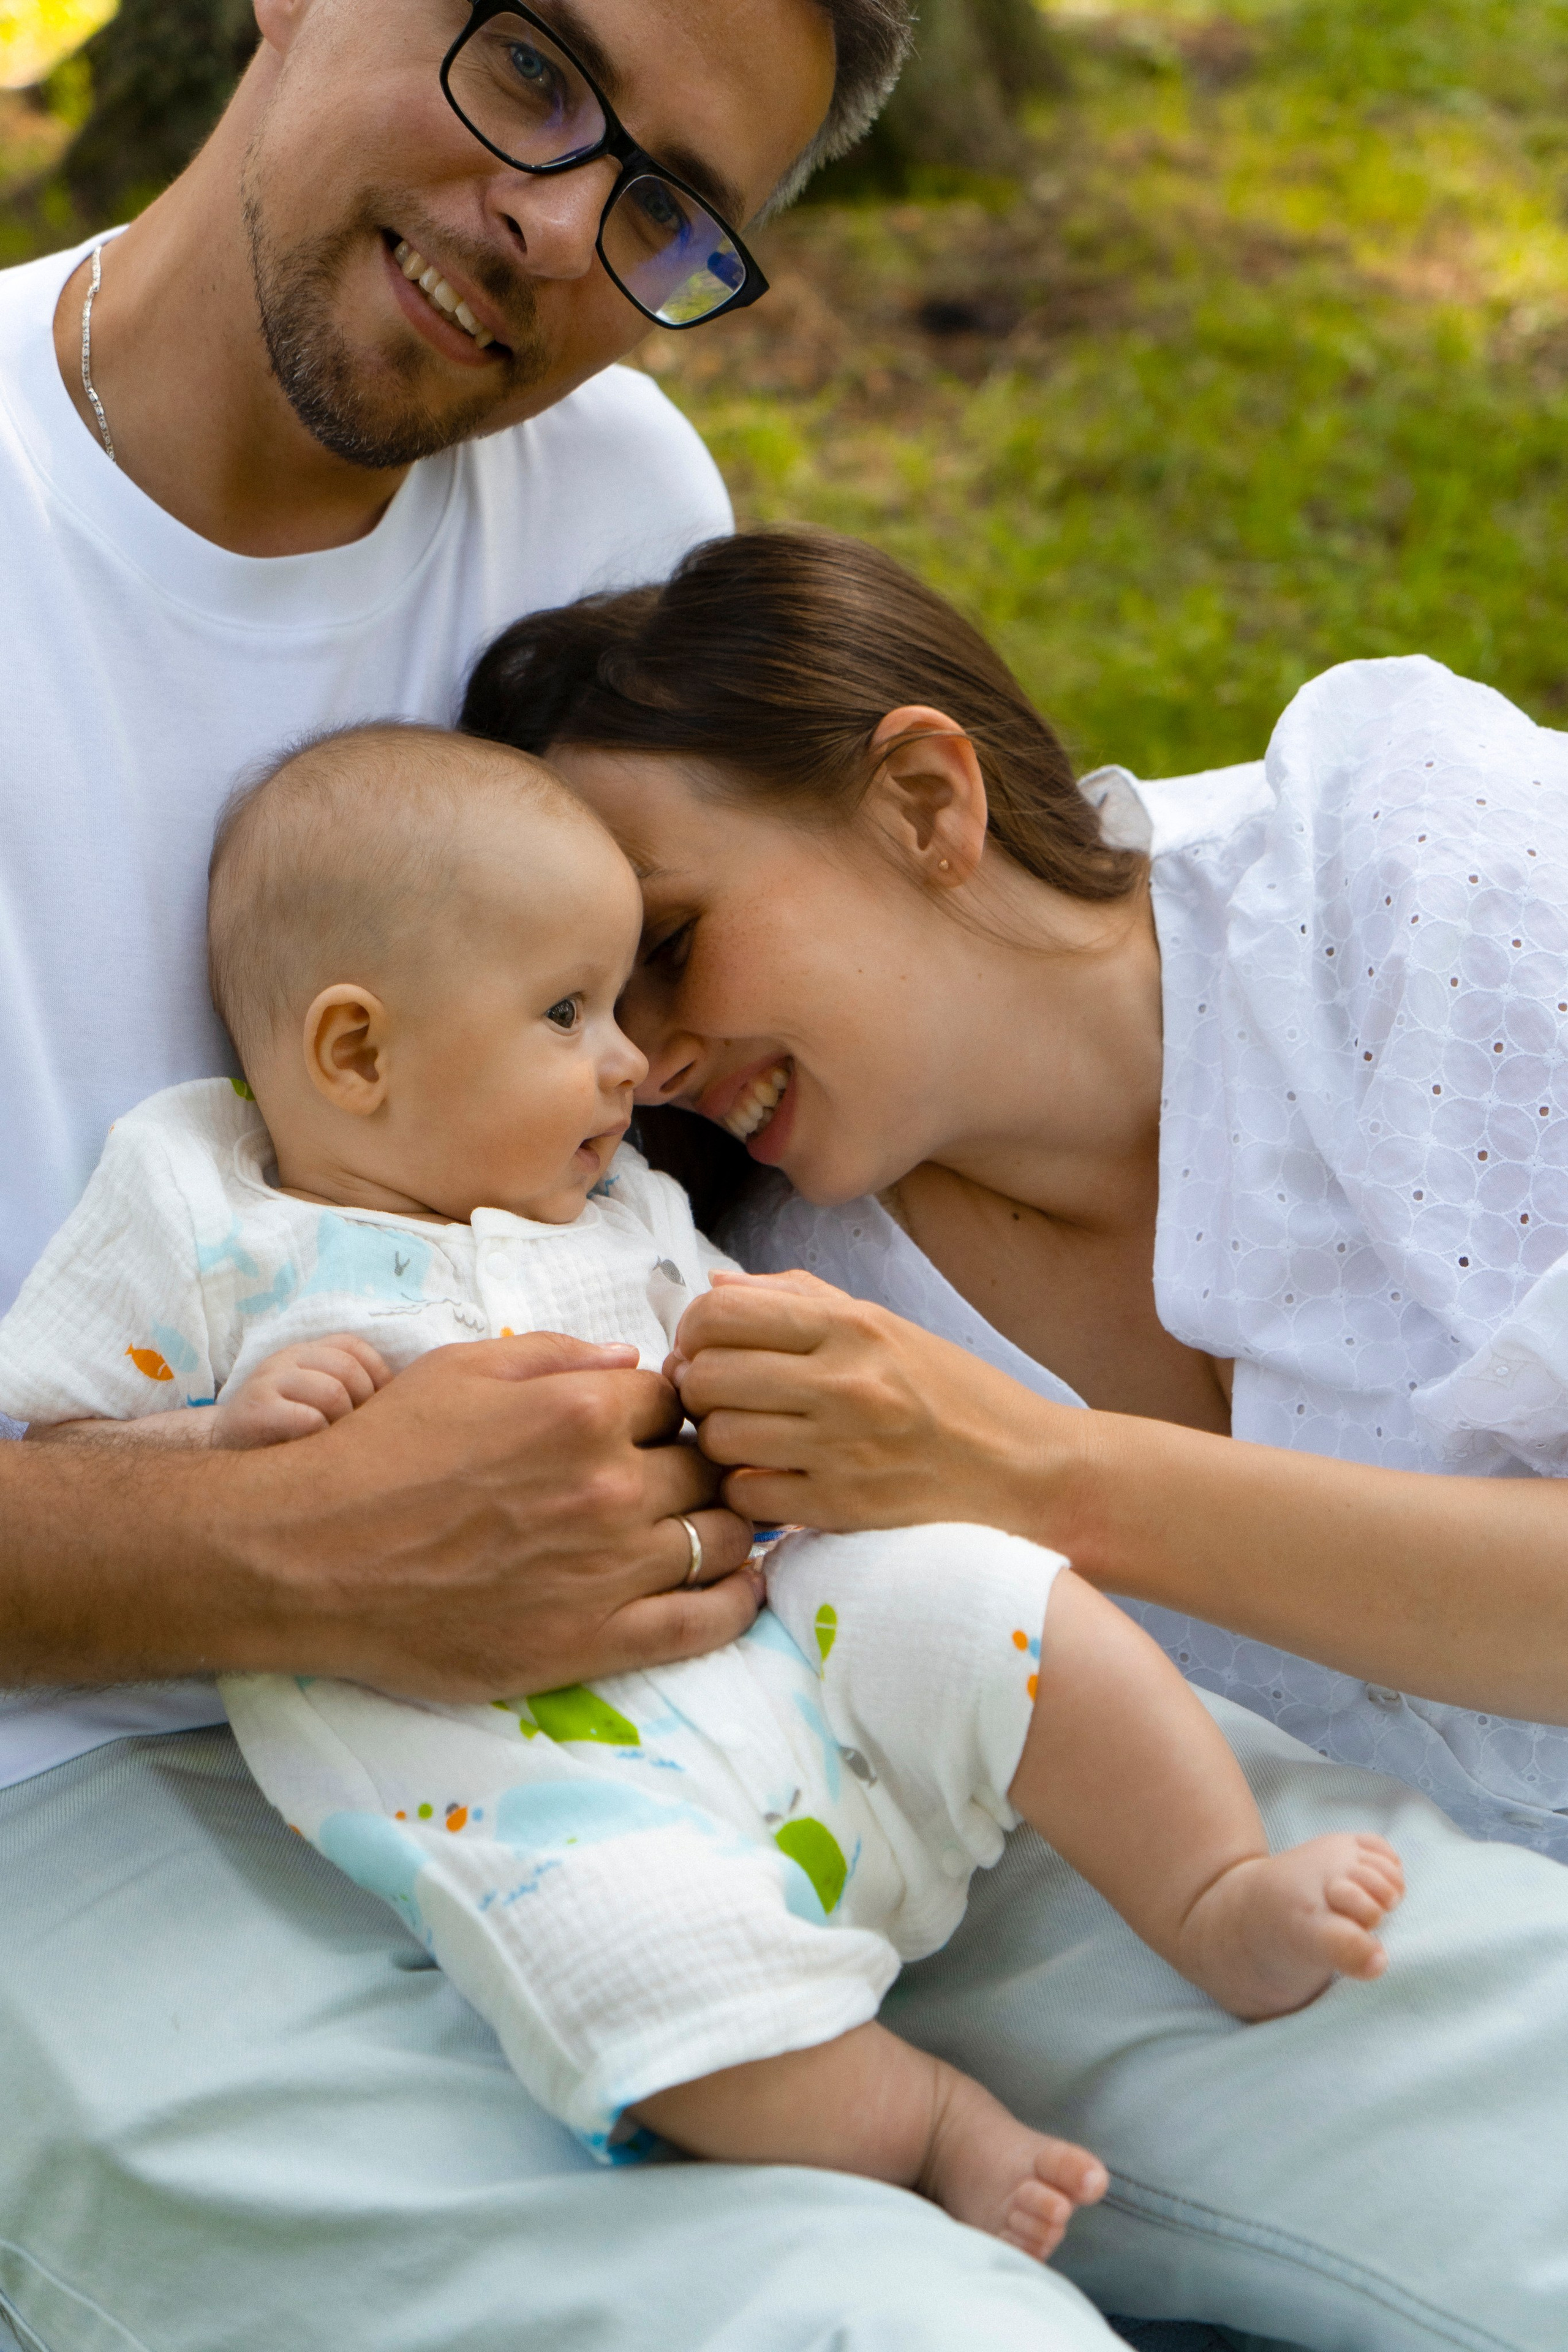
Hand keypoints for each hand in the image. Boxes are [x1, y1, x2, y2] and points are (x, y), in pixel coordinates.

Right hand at [211, 1335, 392, 1448]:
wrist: (223, 1448)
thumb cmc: (283, 1429)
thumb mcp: (315, 1399)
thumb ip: (348, 1391)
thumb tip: (407, 1399)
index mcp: (306, 1351)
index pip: (354, 1346)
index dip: (378, 1374)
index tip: (383, 1407)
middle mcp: (287, 1357)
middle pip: (348, 1370)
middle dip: (364, 1403)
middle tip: (361, 1432)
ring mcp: (269, 1380)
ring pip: (333, 1392)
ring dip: (345, 1422)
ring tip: (338, 1442)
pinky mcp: (255, 1409)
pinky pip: (307, 1417)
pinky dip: (322, 1435)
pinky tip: (316, 1448)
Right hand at [221, 1332, 756, 1698]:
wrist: (309, 1558)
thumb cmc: (379, 1456)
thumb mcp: (462, 1369)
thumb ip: (557, 1356)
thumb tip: (633, 1360)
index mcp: (582, 1410)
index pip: (674, 1400)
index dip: (665, 1411)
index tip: (649, 1426)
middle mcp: (608, 1486)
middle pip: (705, 1468)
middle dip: (698, 1466)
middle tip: (678, 1477)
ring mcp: (607, 1569)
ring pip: (718, 1539)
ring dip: (723, 1526)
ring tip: (712, 1525)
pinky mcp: (593, 1642)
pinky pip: (703, 1623)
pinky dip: (738, 1602)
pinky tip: (743, 1587)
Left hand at [671, 1269, 1077, 1534]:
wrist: (1026, 1471)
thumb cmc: (953, 1395)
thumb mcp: (886, 1327)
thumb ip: (798, 1299)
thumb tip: (715, 1289)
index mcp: (853, 1326)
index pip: (722, 1314)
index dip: (695, 1332)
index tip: (707, 1348)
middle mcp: (845, 1381)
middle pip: (707, 1376)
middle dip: (699, 1388)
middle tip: (720, 1397)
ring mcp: (842, 1448)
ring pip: (719, 1438)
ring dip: (720, 1442)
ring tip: (750, 1439)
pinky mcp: (843, 1508)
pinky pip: (748, 1497)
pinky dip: (748, 1491)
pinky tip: (774, 1480)